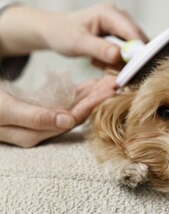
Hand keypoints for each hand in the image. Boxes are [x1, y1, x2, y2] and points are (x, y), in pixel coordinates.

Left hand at [0, 2, 147, 69]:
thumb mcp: (78, 43)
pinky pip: (128, 51)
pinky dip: (119, 61)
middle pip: (137, 40)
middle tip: (120, 74)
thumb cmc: (63, 34)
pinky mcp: (121, 34)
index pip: (132, 32)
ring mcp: (121, 25)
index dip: (139, 50)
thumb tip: (119, 55)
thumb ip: (99, 49)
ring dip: (124, 61)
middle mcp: (119, 15)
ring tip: (101, 64)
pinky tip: (103, 62)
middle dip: (132, 58)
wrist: (56, 31)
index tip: (139, 69)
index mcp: (109, 12)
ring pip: (134, 48)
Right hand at [0, 75, 116, 146]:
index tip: (108, 92)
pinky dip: (76, 94)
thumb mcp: (6, 109)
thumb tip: (66, 120)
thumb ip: (35, 117)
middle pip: (73, 114)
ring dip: (89, 95)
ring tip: (107, 81)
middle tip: (114, 82)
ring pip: (70, 109)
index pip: (68, 119)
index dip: (90, 105)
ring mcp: (38, 122)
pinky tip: (90, 85)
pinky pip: (61, 105)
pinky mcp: (37, 114)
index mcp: (31, 131)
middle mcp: (38, 130)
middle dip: (95, 99)